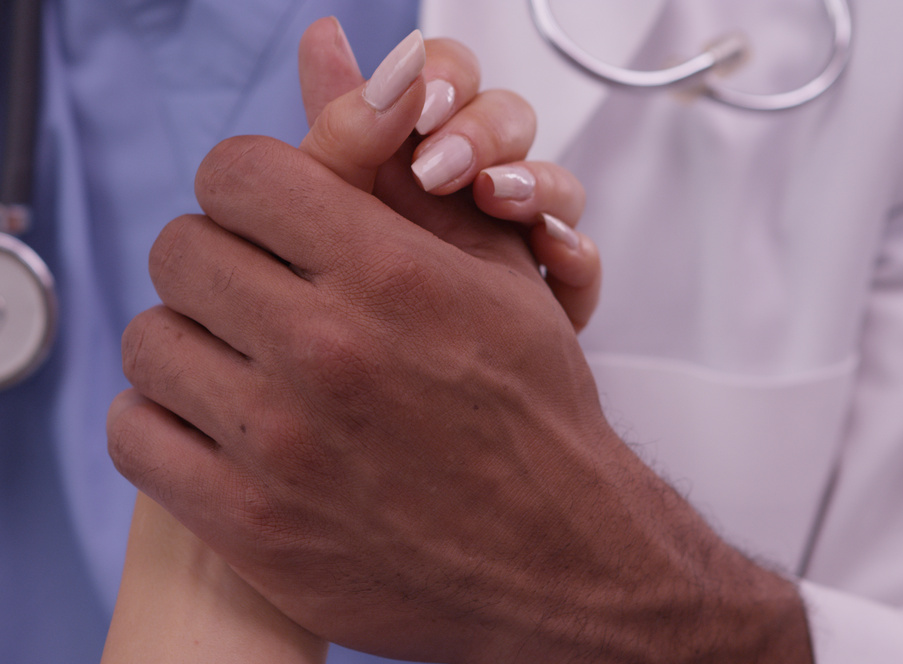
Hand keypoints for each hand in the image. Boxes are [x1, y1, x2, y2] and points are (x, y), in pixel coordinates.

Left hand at [109, 23, 817, 663]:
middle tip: (248, 292)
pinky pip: (133, 434)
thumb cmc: (529, 413)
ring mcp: (279, 444)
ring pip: (150, 340)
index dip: (245, 189)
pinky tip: (207, 421)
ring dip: (185, 342)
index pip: (235, 173)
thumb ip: (395, 163)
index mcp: (387, 273)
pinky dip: (158, 421)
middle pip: (180, 251)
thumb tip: (328, 49)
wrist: (560, 563)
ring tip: (234, 360)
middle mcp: (326, 351)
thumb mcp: (494, 268)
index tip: (261, 219)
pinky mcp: (247, 523)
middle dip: (213, 261)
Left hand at [296, 18, 600, 329]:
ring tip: (495, 199)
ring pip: (558, 184)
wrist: (423, 390)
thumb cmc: (376, 298)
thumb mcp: (350, 206)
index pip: (449, 76)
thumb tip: (321, 35)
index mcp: (426, 149)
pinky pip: (581, 266)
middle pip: (508, 119)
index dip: (439, 77)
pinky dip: (574, 259)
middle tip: (441, 166)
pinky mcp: (548, 299)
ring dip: (534, 183)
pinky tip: (553, 256)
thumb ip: (340, 128)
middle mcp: (478, 186)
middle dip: (481, 130)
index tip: (418, 103)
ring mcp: (519, 241)